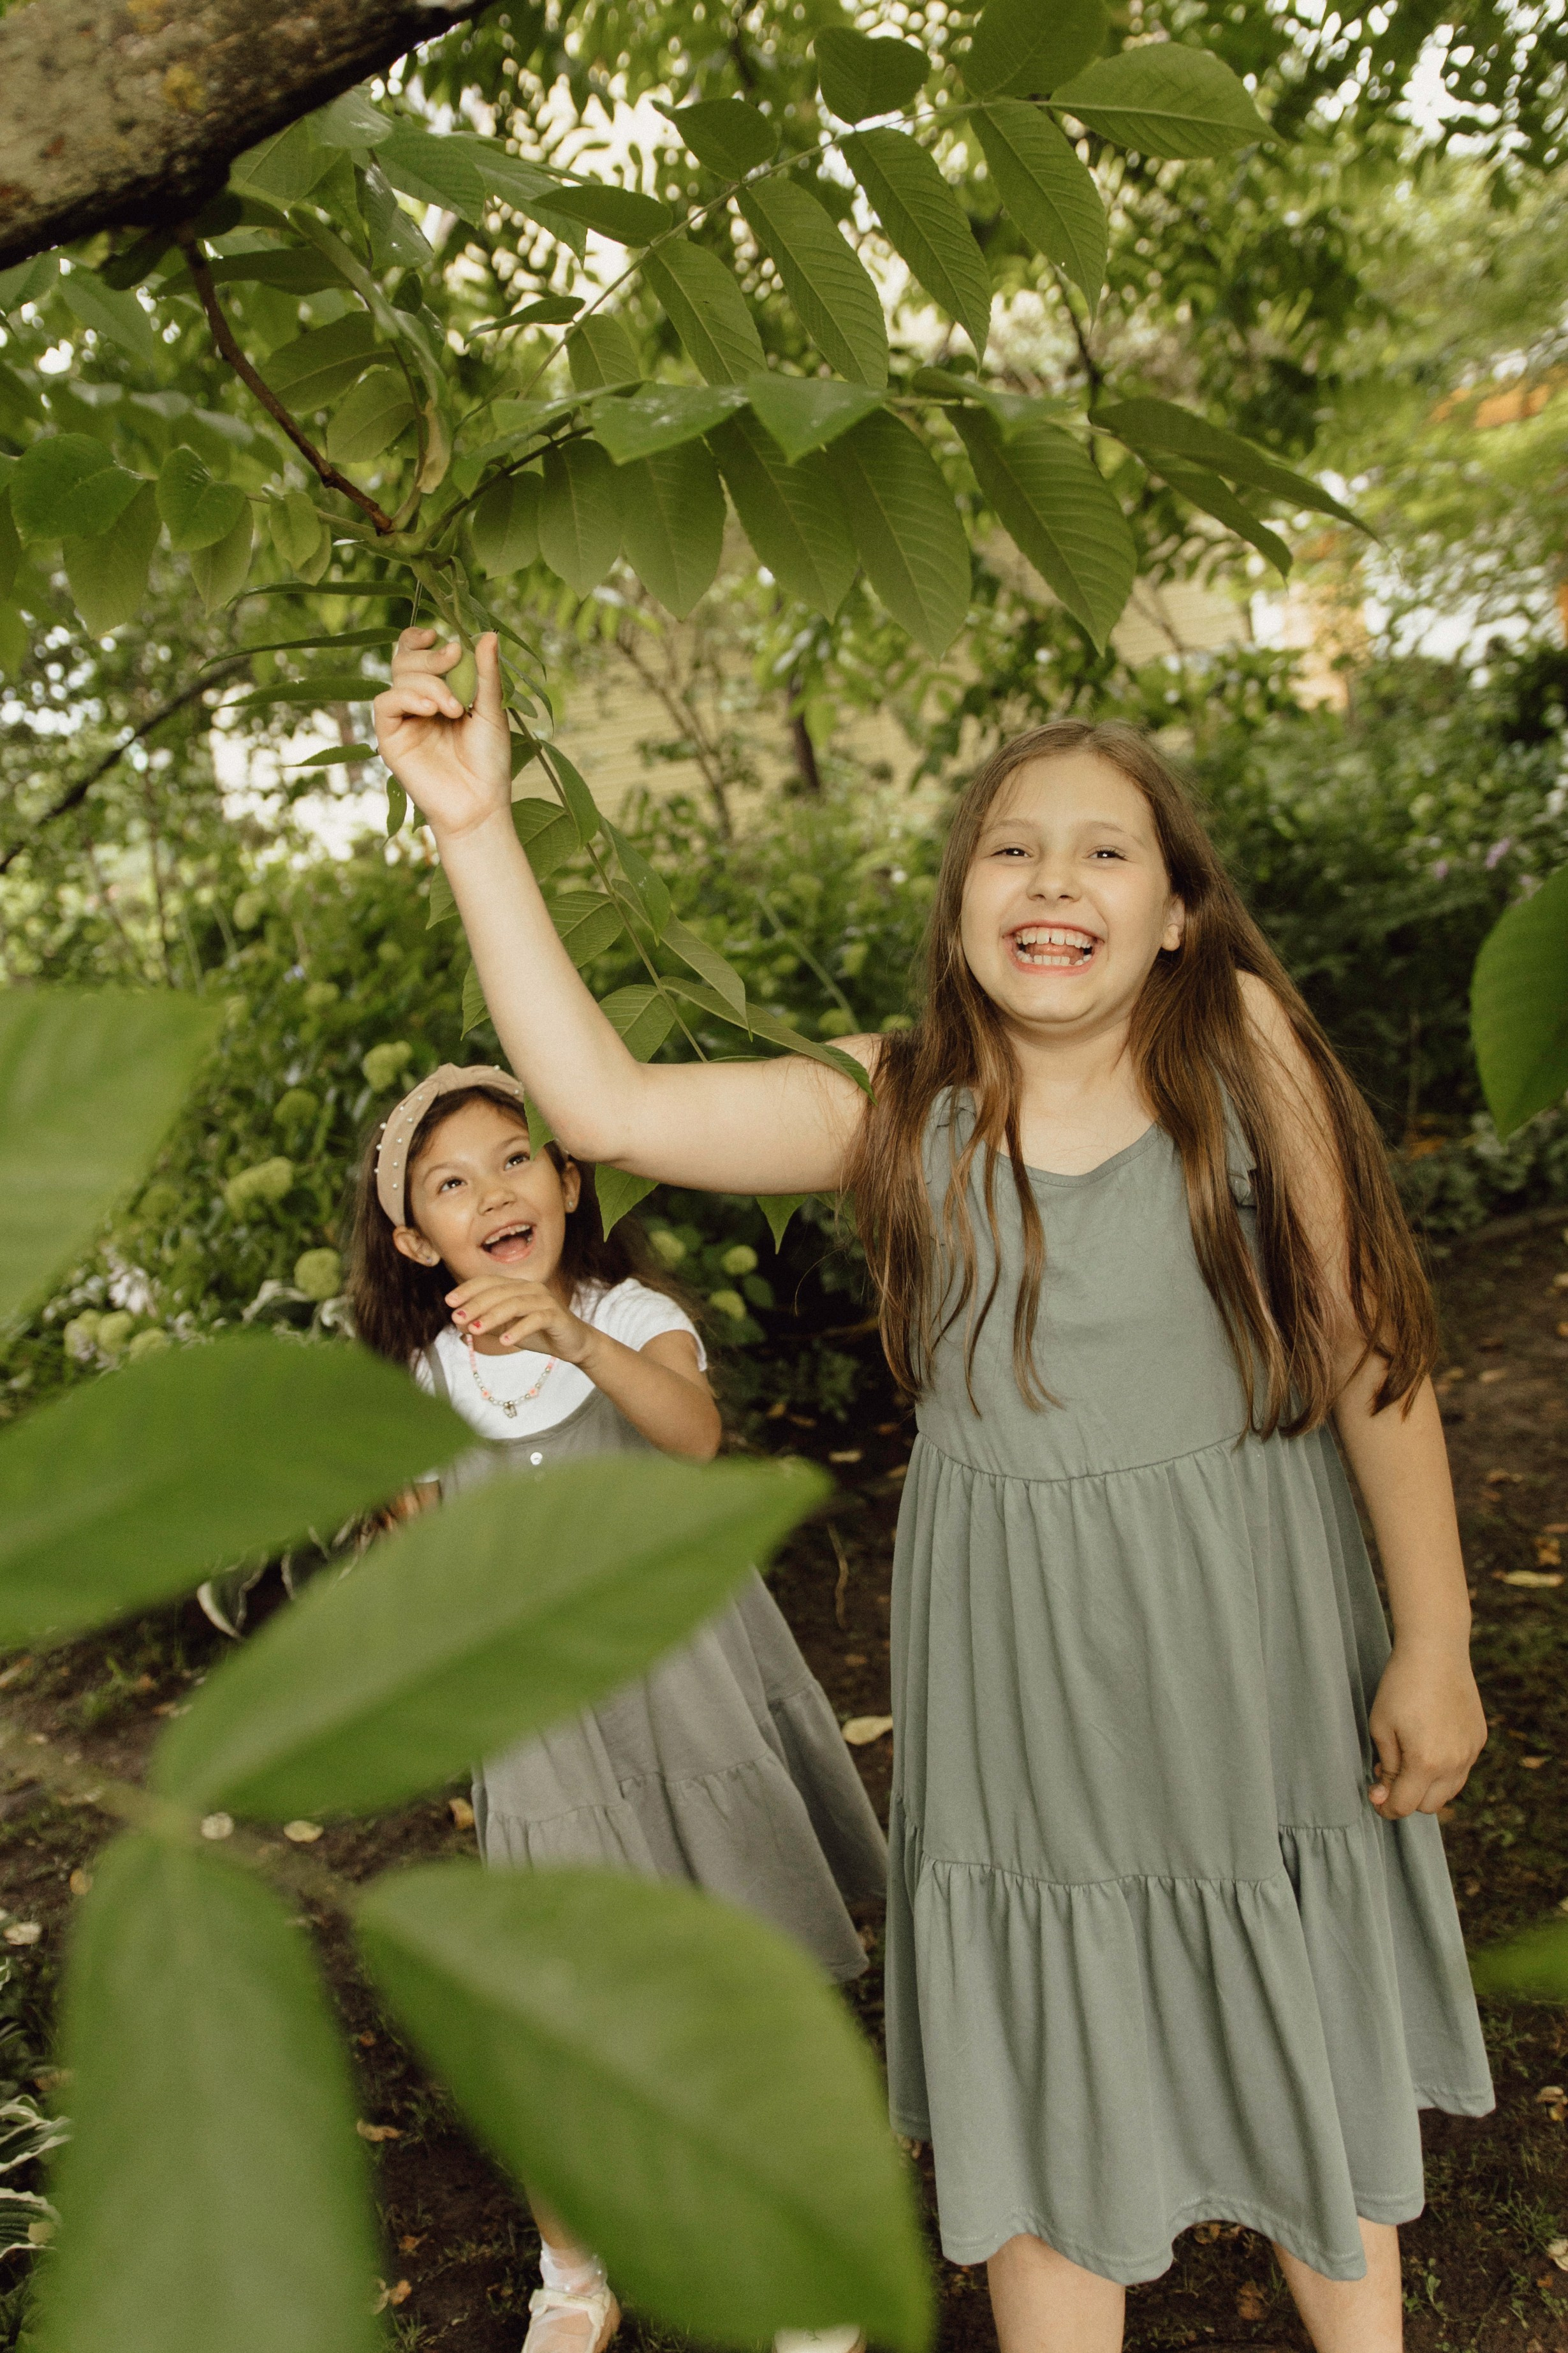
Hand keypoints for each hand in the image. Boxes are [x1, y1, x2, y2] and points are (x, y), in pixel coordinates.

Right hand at [372, 628, 510, 841]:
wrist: (480, 804)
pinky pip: (385, 703)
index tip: (440, 636)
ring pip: (399, 678)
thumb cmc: (489, 761)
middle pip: (406, 660)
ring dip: (428, 682)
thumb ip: (486, 674)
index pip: (418, 655)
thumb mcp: (491, 711)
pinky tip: (430, 709)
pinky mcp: (390, 738)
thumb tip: (489, 635)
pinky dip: (407, 697)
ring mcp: (403, 720)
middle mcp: (417, 703)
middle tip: (454, 659)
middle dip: (431, 656)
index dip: (420, 639)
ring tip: (453, 706)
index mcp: (440, 692)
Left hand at [445, 1274, 594, 1364]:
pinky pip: (536, 1319)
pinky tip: (505, 1342)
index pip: (489, 1282)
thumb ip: (486, 1323)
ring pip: (515, 1303)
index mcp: (517, 1286)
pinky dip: (519, 1330)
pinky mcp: (556, 1315)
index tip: (449, 1302)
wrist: (572, 1343)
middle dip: (475, 1305)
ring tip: (475, 1331)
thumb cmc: (537, 1333)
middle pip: (499, 1292)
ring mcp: (545, 1299)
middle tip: (457, 1318)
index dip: (468, 1289)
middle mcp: (530, 1287)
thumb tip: (459, 1323)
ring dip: (492, 1316)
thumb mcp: (506, 1329)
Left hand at [1368, 1640, 1487, 1818]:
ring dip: (1428, 1787)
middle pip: (1429, 1806)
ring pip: (1449, 1791)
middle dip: (1407, 1798)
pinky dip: (1445, 1769)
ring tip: (1408, 1759)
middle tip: (1388, 1773)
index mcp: (1425, 1763)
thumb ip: (1386, 1766)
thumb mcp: (1381, 1726)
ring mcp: (1470, 1752)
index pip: (1405, 1807)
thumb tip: (1386, 1792)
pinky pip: (1461, 1769)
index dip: (1386, 1807)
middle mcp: (1454, 1764)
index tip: (1374, 1795)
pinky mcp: (1478, 1739)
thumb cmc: (1401, 1686)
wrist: (1435, 1652)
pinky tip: (1429, 1744)